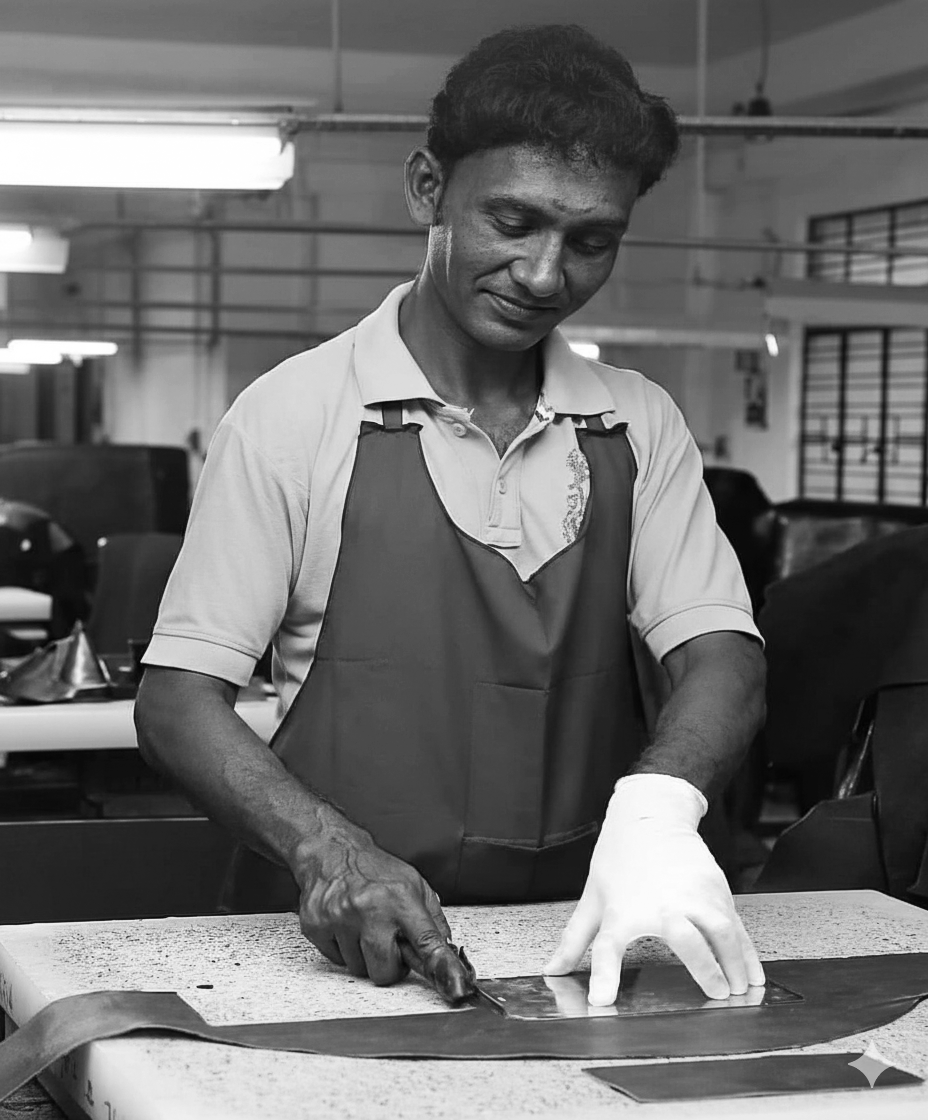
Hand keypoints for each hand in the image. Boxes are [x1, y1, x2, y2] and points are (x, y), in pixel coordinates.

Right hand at [296, 825, 474, 1002]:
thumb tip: (445, 949)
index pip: (425, 941)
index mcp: (400, 897)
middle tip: (387, 942)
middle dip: (389, 965)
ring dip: (364, 955)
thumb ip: (432, 918)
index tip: (454, 984)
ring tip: (364, 927)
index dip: (440, 966)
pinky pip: (336, 960)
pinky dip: (343, 949)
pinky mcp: (316, 926)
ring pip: (358, 968)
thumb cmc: (373, 869)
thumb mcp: (413, 883)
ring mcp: (340, 918)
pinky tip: (345, 925)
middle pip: (385, 971)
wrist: (332, 851)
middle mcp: (370, 908)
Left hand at [544, 774, 764, 1004]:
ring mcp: (693, 894)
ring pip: (721, 931)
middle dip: (704, 968)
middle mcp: (661, 904)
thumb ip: (575, 940)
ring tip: (740, 991)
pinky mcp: (715, 889)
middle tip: (716, 997)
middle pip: (686, 939)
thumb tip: (552, 969)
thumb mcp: (593, 898)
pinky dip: (748, 952)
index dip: (603, 976)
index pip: (607, 948)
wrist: (649, 816)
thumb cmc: (618, 859)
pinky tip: (753, 975)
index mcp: (623, 911)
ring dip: (734, 963)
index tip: (600, 1001)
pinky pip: (736, 925)